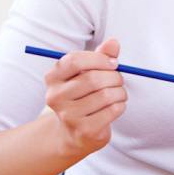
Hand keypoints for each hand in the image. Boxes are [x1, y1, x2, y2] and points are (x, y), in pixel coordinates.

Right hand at [44, 38, 126, 156]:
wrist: (75, 132)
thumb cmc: (84, 95)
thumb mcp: (89, 73)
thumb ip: (101, 56)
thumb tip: (114, 42)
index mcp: (53, 78)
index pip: (75, 61)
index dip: (100, 59)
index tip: (114, 63)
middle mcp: (55, 97)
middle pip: (93, 79)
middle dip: (114, 77)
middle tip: (120, 80)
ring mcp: (68, 115)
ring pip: (106, 95)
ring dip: (120, 92)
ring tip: (119, 93)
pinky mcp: (84, 130)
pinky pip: (112, 110)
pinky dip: (121, 105)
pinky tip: (116, 106)